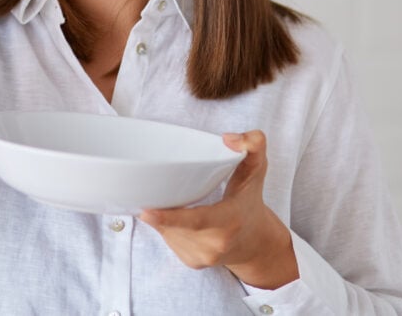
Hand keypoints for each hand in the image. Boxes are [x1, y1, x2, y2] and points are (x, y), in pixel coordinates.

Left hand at [139, 131, 298, 289]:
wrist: (255, 244)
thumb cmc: (250, 202)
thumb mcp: (256, 170)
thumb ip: (252, 145)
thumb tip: (228, 138)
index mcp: (229, 221)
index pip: (196, 221)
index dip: (168, 217)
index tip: (145, 211)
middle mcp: (215, 244)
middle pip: (174, 224)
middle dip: (160, 208)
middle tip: (151, 190)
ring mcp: (203, 257)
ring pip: (167, 231)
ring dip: (164, 216)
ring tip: (179, 202)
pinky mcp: (192, 262)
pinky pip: (169, 239)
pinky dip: (168, 226)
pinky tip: (180, 217)